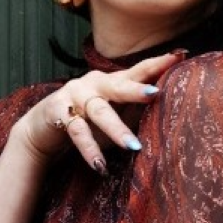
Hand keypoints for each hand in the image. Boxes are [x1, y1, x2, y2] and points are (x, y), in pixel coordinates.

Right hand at [13, 51, 183, 172]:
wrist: (43, 129)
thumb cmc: (88, 123)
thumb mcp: (115, 116)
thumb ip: (136, 111)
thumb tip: (171, 111)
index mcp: (112, 81)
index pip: (138, 70)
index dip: (158, 64)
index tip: (180, 57)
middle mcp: (95, 83)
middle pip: (119, 85)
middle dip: (137, 90)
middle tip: (155, 94)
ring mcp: (75, 95)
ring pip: (99, 112)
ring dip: (116, 130)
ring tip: (133, 147)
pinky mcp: (58, 112)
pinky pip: (76, 131)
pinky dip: (89, 149)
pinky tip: (100, 166)